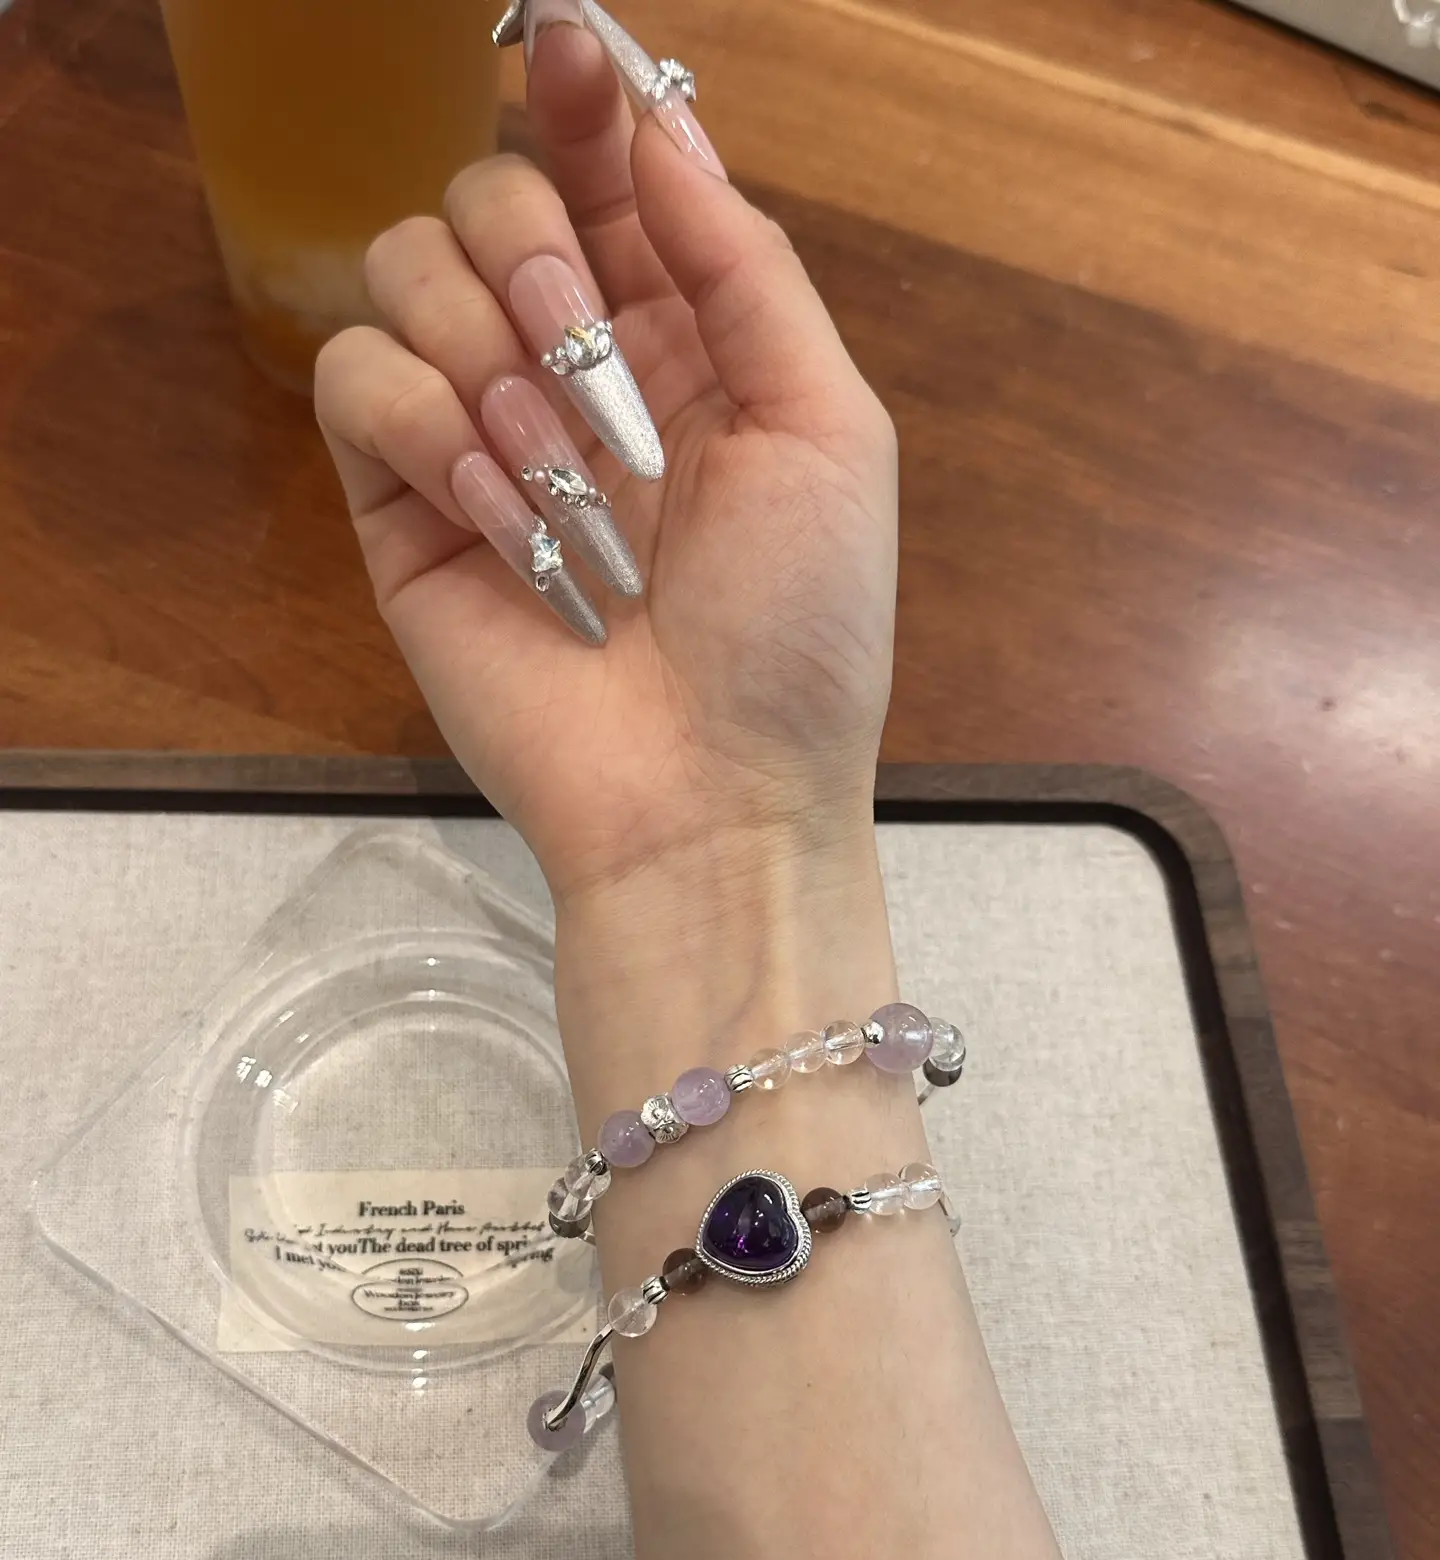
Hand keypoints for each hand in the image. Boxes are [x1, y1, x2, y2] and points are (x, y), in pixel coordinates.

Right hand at [315, 23, 897, 909]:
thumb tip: (663, 124)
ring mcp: (478, 435)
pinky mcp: (399, 508)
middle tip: (585, 347)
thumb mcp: (828, 430)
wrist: (712, 797)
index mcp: (684, 336)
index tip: (571, 50)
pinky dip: (426, 433)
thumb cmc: (798, 631)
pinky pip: (357, 383)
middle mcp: (572, 367)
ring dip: (488, 358)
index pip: (608, 171)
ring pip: (409, 272)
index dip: (584, 98)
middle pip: (489, 194)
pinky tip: (503, 519)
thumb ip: (744, 266)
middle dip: (537, 249)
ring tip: (559, 476)